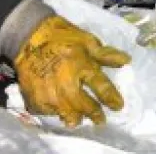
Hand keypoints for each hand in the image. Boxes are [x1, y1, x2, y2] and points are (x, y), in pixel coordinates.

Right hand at [14, 16, 130, 126]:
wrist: (28, 35)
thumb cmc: (61, 36)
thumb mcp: (86, 40)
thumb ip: (105, 54)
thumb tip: (126, 60)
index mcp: (81, 65)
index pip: (101, 87)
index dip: (112, 99)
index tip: (118, 106)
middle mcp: (65, 82)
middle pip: (84, 106)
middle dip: (94, 113)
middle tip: (100, 119)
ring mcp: (49, 93)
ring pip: (67, 114)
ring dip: (75, 116)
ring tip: (79, 118)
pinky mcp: (35, 98)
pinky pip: (49, 113)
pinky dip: (56, 112)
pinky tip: (59, 109)